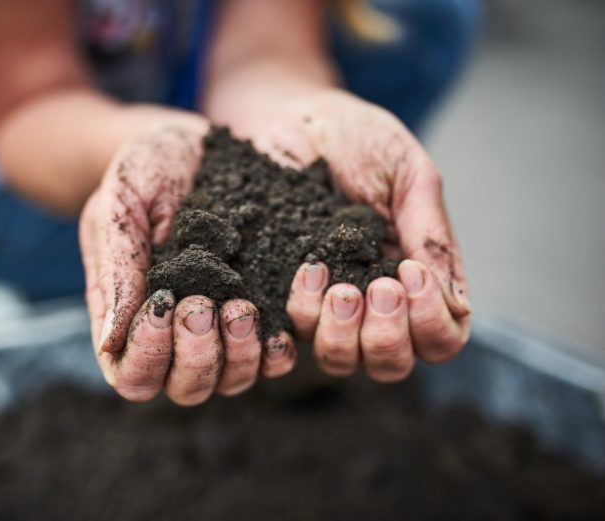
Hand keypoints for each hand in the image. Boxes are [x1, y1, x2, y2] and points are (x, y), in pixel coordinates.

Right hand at [79, 110, 295, 405]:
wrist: (196, 143)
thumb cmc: (146, 168)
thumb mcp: (120, 202)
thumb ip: (115, 266)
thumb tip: (110, 342)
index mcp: (131, 313)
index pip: (133, 374)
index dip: (148, 357)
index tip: (164, 305)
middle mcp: (177, 332)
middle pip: (187, 388)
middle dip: (196, 356)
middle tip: (203, 304)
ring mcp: (222, 325)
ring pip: (232, 380)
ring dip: (239, 355)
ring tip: (242, 305)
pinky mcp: (261, 307)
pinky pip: (273, 354)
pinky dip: (278, 347)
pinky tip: (281, 322)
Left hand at [235, 88, 470, 381]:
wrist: (288, 116)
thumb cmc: (354, 138)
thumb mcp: (406, 174)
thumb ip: (431, 234)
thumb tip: (457, 303)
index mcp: (414, 278)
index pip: (440, 337)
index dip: (432, 323)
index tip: (410, 274)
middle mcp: (371, 302)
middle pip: (391, 362)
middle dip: (387, 335)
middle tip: (377, 286)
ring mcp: (324, 304)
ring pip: (343, 360)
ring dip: (345, 333)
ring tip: (338, 285)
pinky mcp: (280, 294)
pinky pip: (295, 333)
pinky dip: (305, 310)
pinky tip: (306, 269)